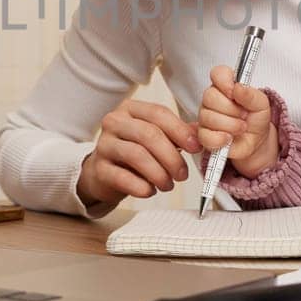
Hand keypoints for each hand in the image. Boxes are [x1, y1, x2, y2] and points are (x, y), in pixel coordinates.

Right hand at [76, 99, 201, 208]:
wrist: (103, 173)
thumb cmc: (134, 152)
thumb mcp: (156, 137)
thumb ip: (178, 133)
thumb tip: (201, 134)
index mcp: (131, 109)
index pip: (158, 113)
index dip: (180, 131)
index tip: (195, 148)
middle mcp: (114, 122)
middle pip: (149, 134)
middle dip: (171, 157)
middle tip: (183, 175)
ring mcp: (104, 144)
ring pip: (136, 155)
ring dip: (158, 173)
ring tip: (167, 185)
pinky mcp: (99, 168)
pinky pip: (122, 177)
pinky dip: (141, 187)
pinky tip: (149, 191)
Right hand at [195, 65, 277, 177]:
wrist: (257, 142)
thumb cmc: (256, 120)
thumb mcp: (262, 105)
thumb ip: (251, 94)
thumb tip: (238, 87)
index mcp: (226, 87)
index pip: (217, 73)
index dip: (224, 81)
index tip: (234, 92)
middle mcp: (212, 100)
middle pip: (210, 96)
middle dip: (232, 109)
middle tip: (244, 115)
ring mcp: (205, 118)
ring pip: (209, 117)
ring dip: (231, 125)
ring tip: (241, 128)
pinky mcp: (204, 136)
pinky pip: (205, 136)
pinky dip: (221, 139)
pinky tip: (229, 138)